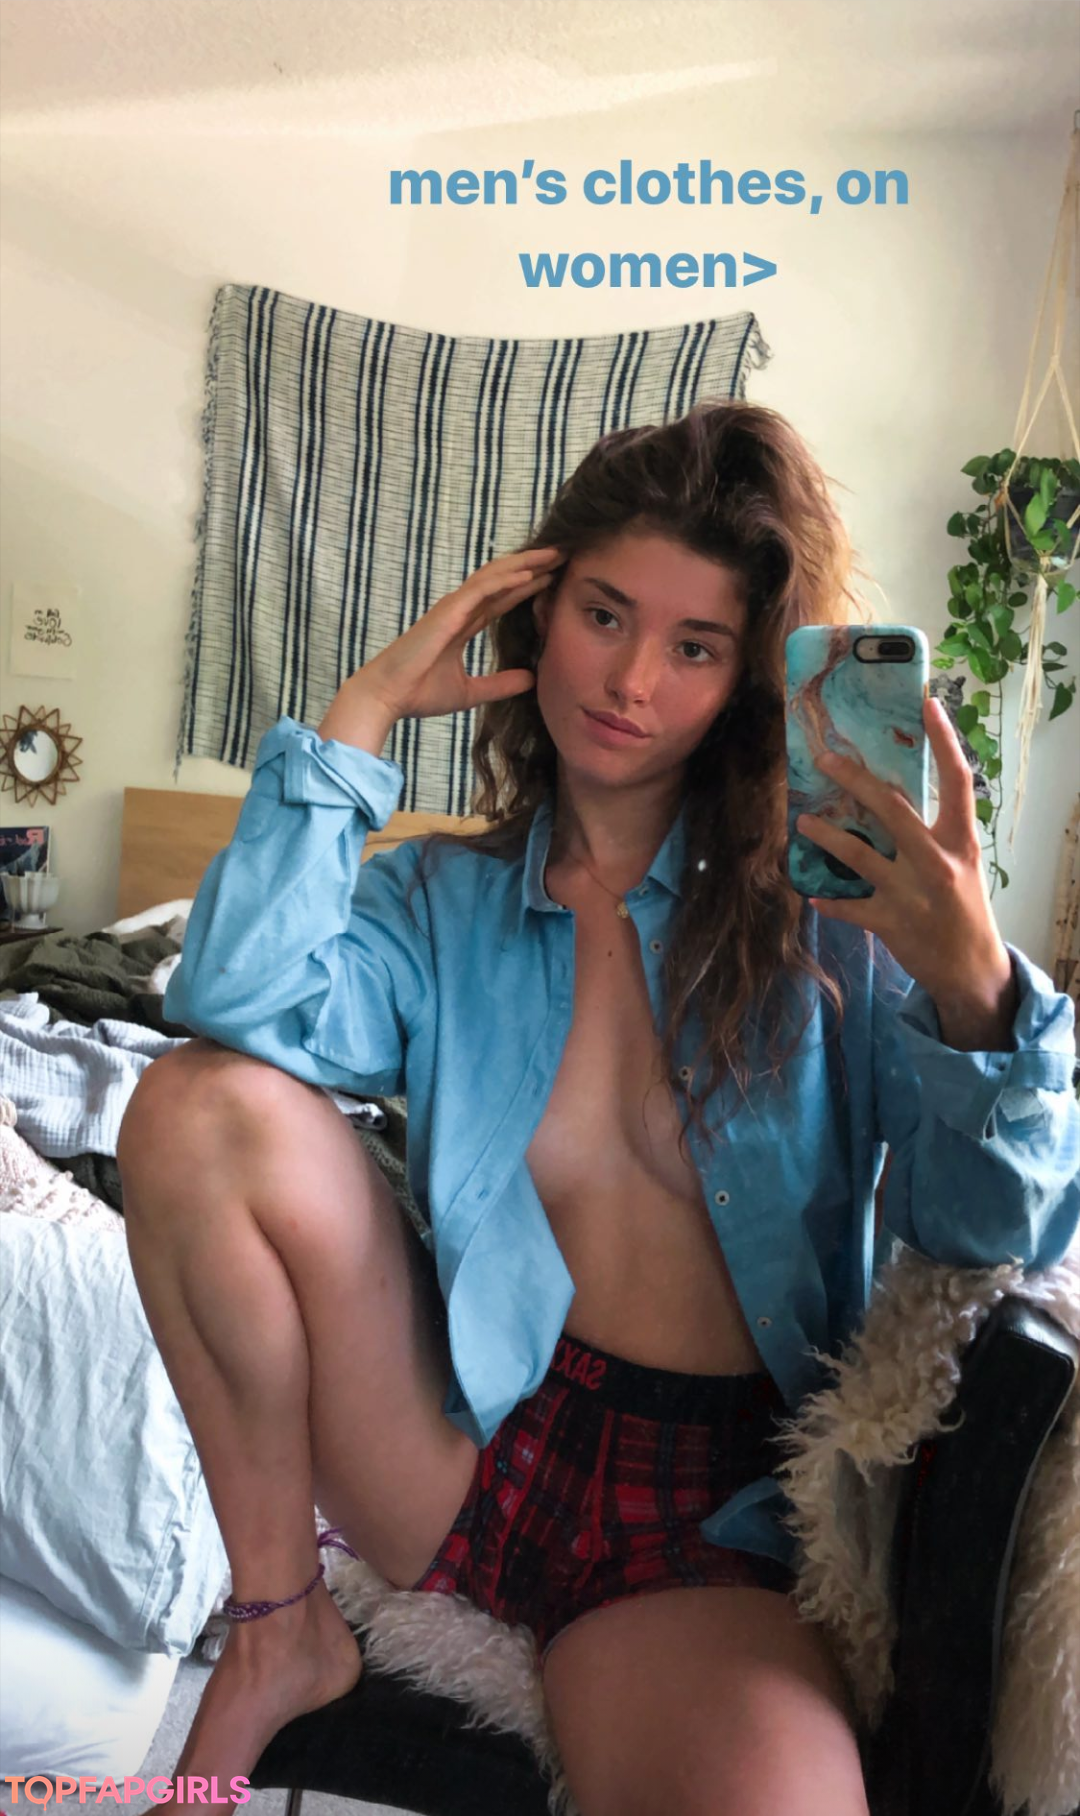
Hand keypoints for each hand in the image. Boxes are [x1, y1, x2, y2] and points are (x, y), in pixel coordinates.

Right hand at [358, 546, 563, 722]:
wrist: (387, 697)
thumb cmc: (419, 693)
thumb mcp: (471, 692)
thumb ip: (499, 685)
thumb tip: (531, 681)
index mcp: (462, 625)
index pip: (502, 599)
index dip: (528, 586)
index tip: (555, 577)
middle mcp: (459, 610)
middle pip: (503, 580)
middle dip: (532, 566)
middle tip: (563, 555)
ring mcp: (453, 608)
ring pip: (494, 577)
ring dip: (525, 564)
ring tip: (553, 555)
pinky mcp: (447, 612)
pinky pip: (481, 590)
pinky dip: (506, 581)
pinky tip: (529, 575)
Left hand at [795, 695, 1017, 1050]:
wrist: (972, 968)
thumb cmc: (964, 907)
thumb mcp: (962, 863)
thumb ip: (933, 832)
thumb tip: (891, 797)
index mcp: (960, 840)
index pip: (957, 779)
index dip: (944, 740)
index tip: (927, 704)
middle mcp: (938, 861)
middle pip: (892, 809)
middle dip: (855, 780)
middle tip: (824, 759)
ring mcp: (912, 892)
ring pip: (859, 854)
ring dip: (826, 835)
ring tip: (802, 821)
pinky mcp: (891, 922)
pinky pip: (850, 906)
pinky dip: (830, 901)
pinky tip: (812, 894)